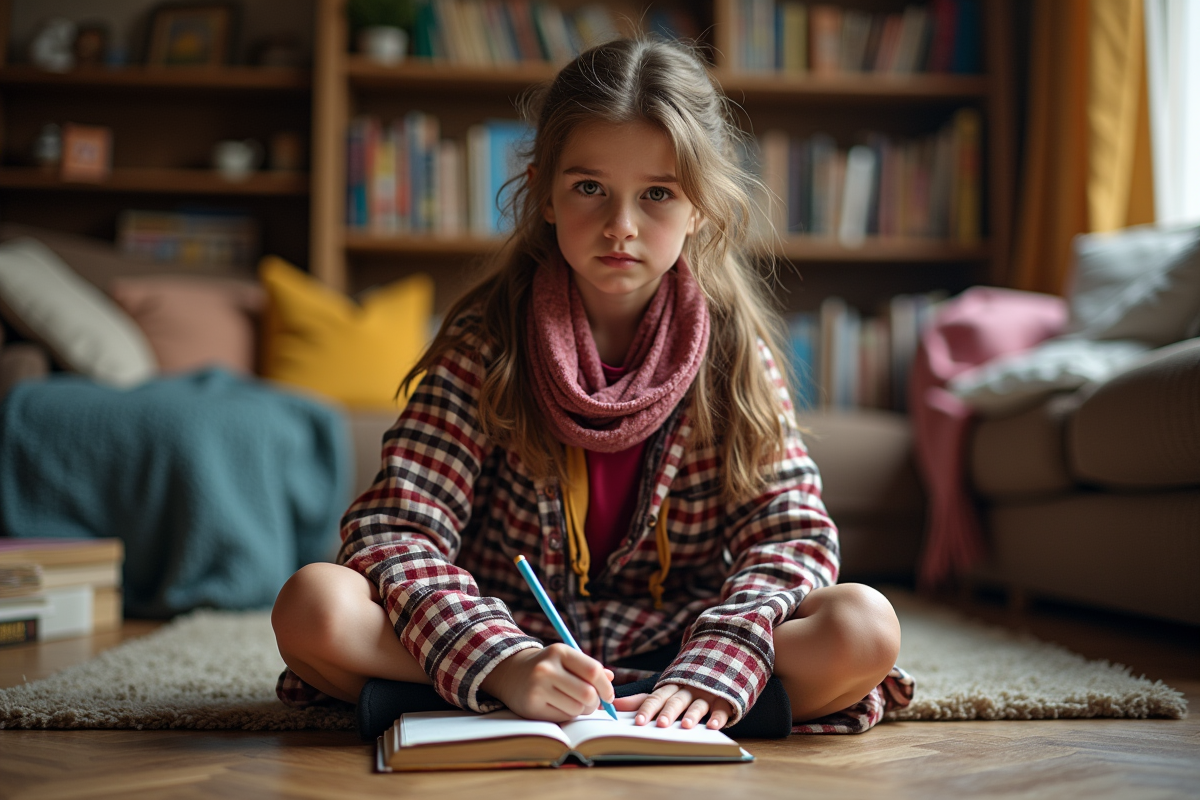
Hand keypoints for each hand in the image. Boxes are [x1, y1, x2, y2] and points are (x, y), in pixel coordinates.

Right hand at [481, 644, 614, 721]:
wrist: (510, 673)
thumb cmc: (547, 667)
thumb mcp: (566, 660)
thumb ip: (588, 668)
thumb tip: (610, 678)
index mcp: (560, 651)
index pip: (593, 670)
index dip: (606, 687)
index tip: (609, 696)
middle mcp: (547, 668)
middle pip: (588, 694)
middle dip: (595, 703)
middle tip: (592, 703)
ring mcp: (538, 687)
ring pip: (577, 709)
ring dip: (581, 711)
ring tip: (572, 703)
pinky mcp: (532, 706)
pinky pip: (562, 718)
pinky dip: (566, 716)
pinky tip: (558, 707)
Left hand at [614, 683, 734, 729]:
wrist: (714, 666)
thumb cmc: (682, 688)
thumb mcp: (661, 692)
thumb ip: (638, 701)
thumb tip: (612, 706)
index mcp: (670, 689)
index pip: (656, 698)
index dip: (648, 709)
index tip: (639, 722)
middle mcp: (686, 691)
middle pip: (676, 701)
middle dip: (668, 712)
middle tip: (661, 724)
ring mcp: (705, 694)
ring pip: (698, 704)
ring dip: (692, 714)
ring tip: (686, 725)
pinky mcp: (723, 700)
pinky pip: (721, 709)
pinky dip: (718, 717)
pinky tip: (713, 726)